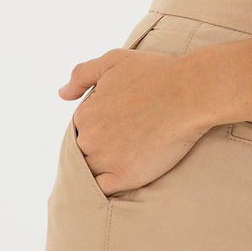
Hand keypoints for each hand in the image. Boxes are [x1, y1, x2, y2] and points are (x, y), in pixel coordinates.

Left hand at [57, 46, 210, 196]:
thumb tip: (61, 94)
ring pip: (94, 171)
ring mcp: (105, 159)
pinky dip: (112, 185)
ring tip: (133, 157)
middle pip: (86, 152)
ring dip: (107, 167)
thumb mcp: (114, 60)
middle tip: (132, 140)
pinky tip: (127, 174)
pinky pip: (105, 190)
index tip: (123, 124)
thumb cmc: (157, 73)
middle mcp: (89, 138)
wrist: (190, 92)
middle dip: (104, 147)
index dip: (103, 128)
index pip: (83, 130)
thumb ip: (82, 74)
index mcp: (84, 114)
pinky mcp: (125, 177)